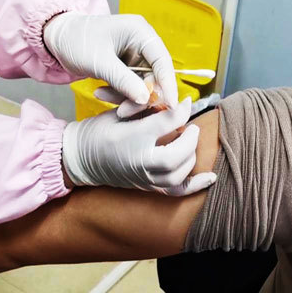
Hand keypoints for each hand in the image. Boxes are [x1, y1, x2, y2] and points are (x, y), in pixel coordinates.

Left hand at [44, 12, 177, 108]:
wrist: (56, 39)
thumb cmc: (76, 40)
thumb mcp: (99, 61)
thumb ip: (123, 80)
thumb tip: (145, 98)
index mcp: (140, 32)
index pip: (163, 60)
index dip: (168, 83)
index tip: (171, 105)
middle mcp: (141, 43)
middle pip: (154, 76)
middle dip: (140, 95)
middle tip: (124, 110)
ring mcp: (134, 56)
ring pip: (142, 84)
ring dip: (126, 97)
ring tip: (102, 97)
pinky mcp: (125, 67)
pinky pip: (130, 86)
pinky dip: (117, 93)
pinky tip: (100, 93)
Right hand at [61, 98, 216, 195]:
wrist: (80, 158)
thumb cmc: (98, 131)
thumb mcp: (120, 112)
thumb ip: (147, 107)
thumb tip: (174, 101)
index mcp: (130, 138)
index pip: (165, 123)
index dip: (181, 111)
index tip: (187, 101)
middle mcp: (139, 162)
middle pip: (175, 155)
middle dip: (189, 138)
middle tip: (190, 126)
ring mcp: (144, 178)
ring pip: (178, 173)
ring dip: (189, 155)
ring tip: (189, 140)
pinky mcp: (148, 187)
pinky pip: (176, 191)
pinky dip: (195, 186)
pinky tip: (210, 177)